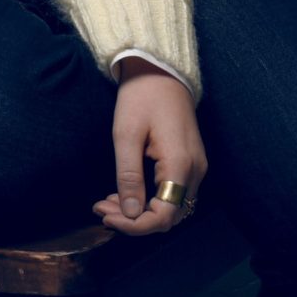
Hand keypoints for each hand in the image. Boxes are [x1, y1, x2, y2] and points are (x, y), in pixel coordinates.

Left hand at [93, 64, 204, 236]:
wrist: (160, 71)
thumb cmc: (141, 97)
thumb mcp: (126, 135)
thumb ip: (128, 176)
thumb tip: (130, 214)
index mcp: (181, 164)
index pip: (164, 215)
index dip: (135, 225)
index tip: (107, 217)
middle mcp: (195, 170)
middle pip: (170, 216)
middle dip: (134, 220)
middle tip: (101, 209)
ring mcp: (195, 166)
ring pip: (172, 208)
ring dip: (140, 212)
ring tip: (107, 202)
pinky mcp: (189, 162)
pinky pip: (172, 193)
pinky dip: (149, 200)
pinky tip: (123, 193)